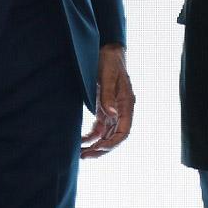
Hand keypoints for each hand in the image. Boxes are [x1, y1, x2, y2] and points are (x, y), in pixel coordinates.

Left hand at [81, 44, 133, 158]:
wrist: (108, 50)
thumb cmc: (110, 61)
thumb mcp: (108, 76)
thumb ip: (108, 95)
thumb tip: (111, 114)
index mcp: (127, 104)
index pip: (124, 131)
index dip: (113, 143)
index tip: (99, 149)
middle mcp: (121, 110)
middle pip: (114, 137)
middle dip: (101, 149)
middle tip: (84, 156)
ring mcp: (113, 110)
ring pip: (106, 135)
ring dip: (95, 145)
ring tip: (81, 154)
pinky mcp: (104, 108)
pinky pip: (99, 128)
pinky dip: (91, 136)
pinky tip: (81, 141)